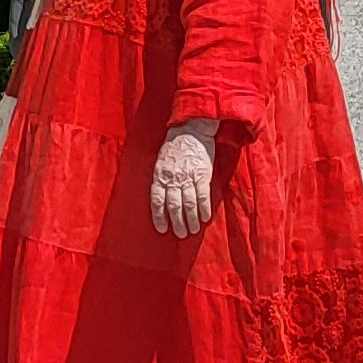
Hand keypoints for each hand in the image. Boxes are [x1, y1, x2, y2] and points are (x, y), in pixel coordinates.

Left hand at [149, 121, 218, 238]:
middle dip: (177, 222)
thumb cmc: (174, 144)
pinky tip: (205, 218)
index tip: (162, 229)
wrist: (191, 128)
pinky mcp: (202, 175)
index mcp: (160, 174)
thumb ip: (161, 177)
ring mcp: (188, 177)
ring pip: (189, 204)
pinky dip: (204, 209)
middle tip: (181, 234)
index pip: (157, 200)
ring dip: (191, 219)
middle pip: (174, 206)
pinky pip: (203, 196)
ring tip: (193, 230)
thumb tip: (162, 196)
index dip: (159, 216)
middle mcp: (172, 178)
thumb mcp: (161, 160)